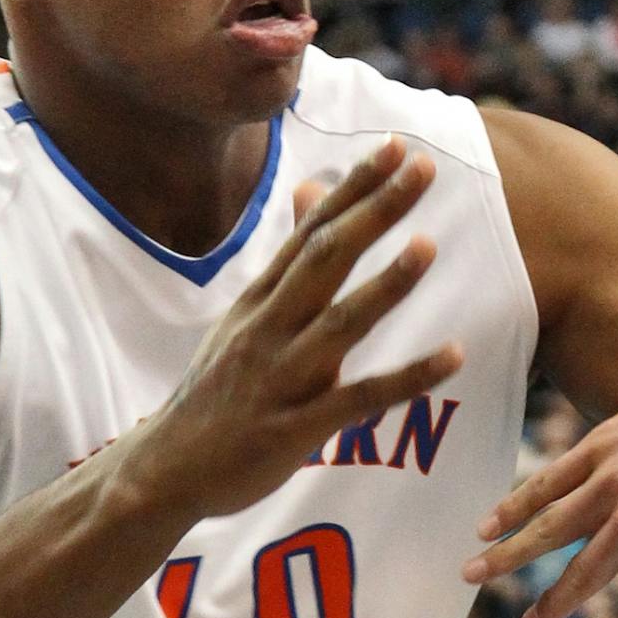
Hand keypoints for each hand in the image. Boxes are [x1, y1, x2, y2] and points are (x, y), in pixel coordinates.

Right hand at [125, 137, 464, 519]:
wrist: (163, 472)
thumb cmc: (219, 390)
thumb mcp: (245, 318)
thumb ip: (288, 262)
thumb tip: (314, 195)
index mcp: (262, 299)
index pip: (313, 230)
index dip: (355, 187)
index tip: (396, 145)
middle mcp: (269, 328)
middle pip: (326, 258)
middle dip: (375, 210)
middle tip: (422, 167)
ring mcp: (281, 377)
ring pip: (340, 323)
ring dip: (386, 284)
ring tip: (429, 245)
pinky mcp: (294, 428)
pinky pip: (359, 399)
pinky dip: (407, 378)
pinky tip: (454, 355)